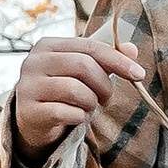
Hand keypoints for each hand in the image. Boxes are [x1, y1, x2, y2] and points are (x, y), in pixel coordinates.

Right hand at [14, 35, 146, 154]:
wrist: (32, 121)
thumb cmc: (60, 92)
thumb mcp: (82, 72)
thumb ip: (106, 59)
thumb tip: (132, 50)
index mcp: (48, 46)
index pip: (90, 46)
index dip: (118, 60)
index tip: (139, 74)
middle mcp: (34, 62)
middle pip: (84, 66)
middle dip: (104, 85)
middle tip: (107, 99)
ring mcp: (28, 86)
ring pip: (76, 90)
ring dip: (91, 102)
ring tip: (88, 107)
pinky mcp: (29, 111)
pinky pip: (66, 112)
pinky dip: (79, 117)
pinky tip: (75, 117)